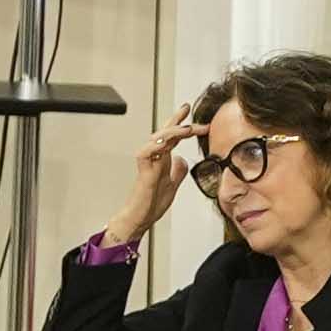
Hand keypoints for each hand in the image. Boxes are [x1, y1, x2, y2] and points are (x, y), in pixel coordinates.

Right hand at [118, 116, 200, 249]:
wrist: (141, 219)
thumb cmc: (152, 204)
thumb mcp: (173, 184)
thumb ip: (178, 171)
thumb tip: (182, 159)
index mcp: (162, 160)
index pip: (172, 137)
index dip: (180, 123)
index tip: (189, 111)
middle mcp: (154, 158)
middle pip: (165, 133)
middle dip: (177, 120)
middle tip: (189, 111)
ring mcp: (148, 164)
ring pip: (156, 140)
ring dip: (171, 132)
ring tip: (186, 128)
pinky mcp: (143, 173)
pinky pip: (145, 154)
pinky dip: (154, 146)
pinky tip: (165, 143)